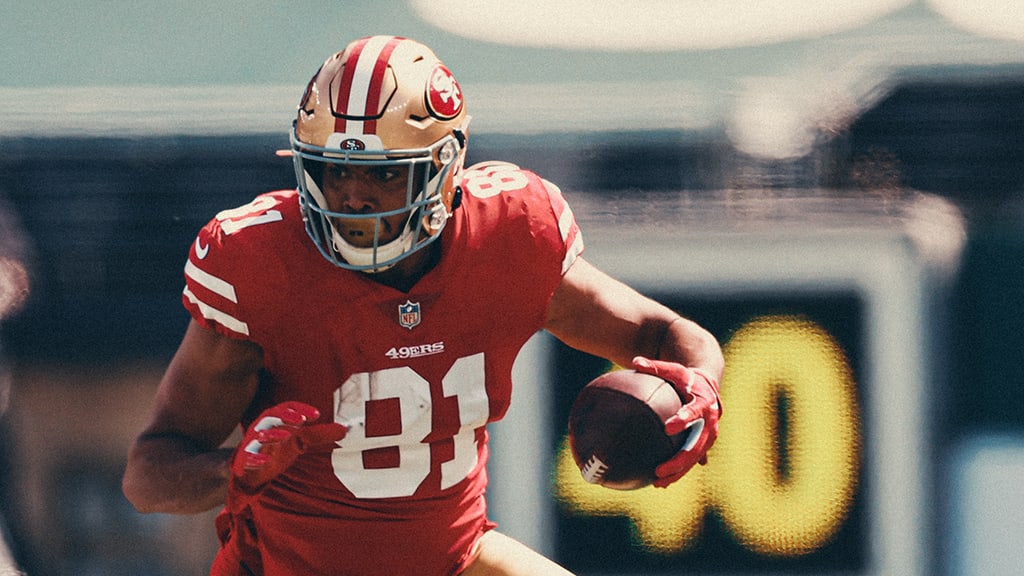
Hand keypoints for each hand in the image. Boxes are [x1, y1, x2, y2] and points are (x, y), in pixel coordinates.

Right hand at [230, 401, 346, 494]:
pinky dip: (255, 459)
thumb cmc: (276, 450)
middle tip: (300, 420)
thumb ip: (319, 435)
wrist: (251, 472)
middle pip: (270, 416)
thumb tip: (344, 430)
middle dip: (285, 416)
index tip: (317, 414)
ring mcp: (252, 444)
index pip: (286, 407)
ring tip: (286, 435)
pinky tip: (266, 461)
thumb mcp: (299, 441)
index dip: (301, 408)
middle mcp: (262, 428)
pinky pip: (247, 458)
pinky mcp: (244, 461)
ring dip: (271, 434)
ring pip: (258, 435)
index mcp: (275, 419)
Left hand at [632, 356, 720, 487]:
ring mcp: (708, 436)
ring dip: (678, 472)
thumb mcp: (674, 370)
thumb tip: (634, 360)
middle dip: (679, 460)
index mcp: (703, 402)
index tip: (668, 427)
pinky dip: (679, 471)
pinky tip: (662, 483)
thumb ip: (655, 367)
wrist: (709, 385)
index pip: (694, 412)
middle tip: (660, 470)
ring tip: (658, 482)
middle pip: (696, 445)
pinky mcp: (704, 444)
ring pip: (694, 458)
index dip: (683, 419)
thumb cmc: (687, 378)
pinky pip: (692, 460)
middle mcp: (709, 422)